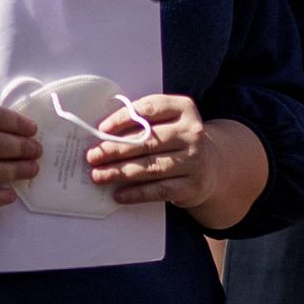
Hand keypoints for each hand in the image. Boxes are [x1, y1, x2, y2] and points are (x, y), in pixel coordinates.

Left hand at [85, 94, 223, 210]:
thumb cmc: (176, 140)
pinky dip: (137, 193)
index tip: (101, 128)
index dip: (123, 118)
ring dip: (120, 172)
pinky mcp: (192, 185)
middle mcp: (192, 132)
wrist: (211, 166)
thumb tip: (102, 133)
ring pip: (151, 167)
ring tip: (98, 175)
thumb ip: (142, 122)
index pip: (150, 108)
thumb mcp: (167, 122)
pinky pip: (160, 190)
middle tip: (92, 156)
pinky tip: (119, 194)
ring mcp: (194, 160)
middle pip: (148, 140)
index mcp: (184, 108)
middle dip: (115, 149)